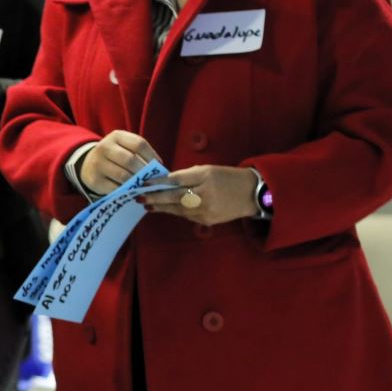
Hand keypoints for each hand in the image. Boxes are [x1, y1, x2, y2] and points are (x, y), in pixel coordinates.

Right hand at [76, 130, 160, 195]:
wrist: (88, 165)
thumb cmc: (115, 157)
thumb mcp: (124, 148)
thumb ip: (139, 154)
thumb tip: (160, 169)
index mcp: (116, 136)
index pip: (139, 144)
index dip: (152, 156)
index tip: (160, 166)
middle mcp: (104, 147)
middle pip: (130, 160)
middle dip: (144, 172)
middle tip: (153, 180)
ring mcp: (98, 164)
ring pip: (123, 175)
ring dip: (136, 183)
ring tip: (145, 187)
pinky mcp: (95, 180)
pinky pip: (115, 188)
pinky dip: (126, 191)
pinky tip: (133, 192)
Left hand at [139, 165, 258, 224]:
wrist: (251, 194)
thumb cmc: (227, 177)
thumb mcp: (208, 170)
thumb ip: (187, 176)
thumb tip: (165, 182)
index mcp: (205, 177)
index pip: (176, 180)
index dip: (158, 182)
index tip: (144, 183)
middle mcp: (205, 194)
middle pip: (174, 197)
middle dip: (155, 198)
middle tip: (140, 198)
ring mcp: (206, 210)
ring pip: (178, 209)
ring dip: (161, 207)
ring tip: (148, 205)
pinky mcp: (207, 220)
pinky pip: (186, 216)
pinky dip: (175, 211)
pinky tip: (165, 209)